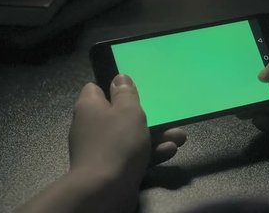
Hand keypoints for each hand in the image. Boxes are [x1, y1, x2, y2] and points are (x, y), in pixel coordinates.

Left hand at [69, 75, 186, 207]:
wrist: (105, 189)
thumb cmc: (117, 142)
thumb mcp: (128, 110)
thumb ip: (126, 93)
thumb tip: (119, 78)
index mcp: (89, 107)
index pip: (96, 89)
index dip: (115, 88)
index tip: (134, 89)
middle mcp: (91, 127)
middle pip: (119, 115)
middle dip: (147, 116)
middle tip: (166, 114)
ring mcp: (101, 149)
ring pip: (131, 137)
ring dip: (156, 136)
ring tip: (179, 136)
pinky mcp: (111, 168)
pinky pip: (133, 156)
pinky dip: (150, 153)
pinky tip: (170, 151)